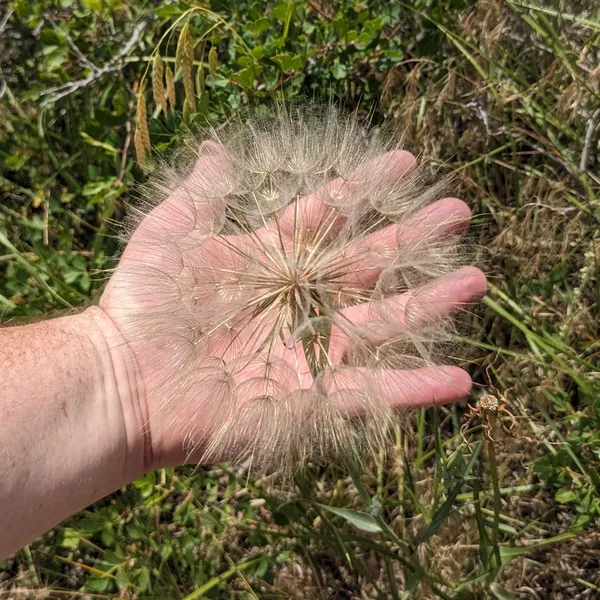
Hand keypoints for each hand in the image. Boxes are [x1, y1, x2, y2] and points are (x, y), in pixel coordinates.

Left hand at [97, 142, 486, 470]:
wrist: (124, 379)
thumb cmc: (142, 304)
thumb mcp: (170, 235)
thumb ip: (200, 194)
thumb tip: (217, 149)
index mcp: (269, 262)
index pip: (328, 217)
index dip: (364, 189)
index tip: (405, 162)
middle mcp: (296, 304)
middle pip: (367, 266)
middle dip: (413, 238)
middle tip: (459, 211)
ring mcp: (307, 351)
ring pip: (381, 325)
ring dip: (429, 305)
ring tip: (476, 280)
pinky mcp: (309, 399)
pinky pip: (370, 395)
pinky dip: (414, 390)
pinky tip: (460, 381)